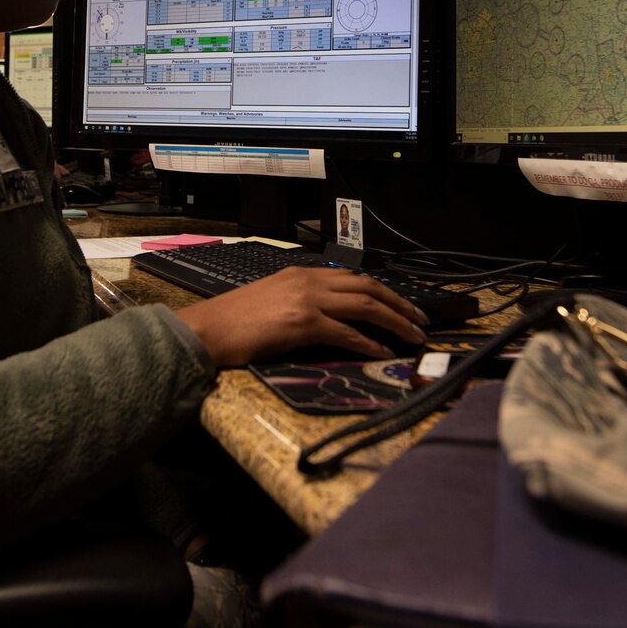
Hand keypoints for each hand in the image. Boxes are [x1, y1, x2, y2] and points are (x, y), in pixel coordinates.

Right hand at [176, 267, 429, 367]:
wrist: (206, 330)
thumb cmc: (233, 323)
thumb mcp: (273, 301)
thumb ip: (301, 303)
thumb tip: (330, 319)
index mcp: (302, 274)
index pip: (353, 277)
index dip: (383, 292)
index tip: (401, 306)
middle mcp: (308, 280)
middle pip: (368, 286)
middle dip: (399, 303)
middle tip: (421, 321)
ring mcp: (307, 299)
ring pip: (365, 305)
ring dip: (395, 321)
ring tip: (413, 337)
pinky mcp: (303, 322)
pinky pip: (347, 333)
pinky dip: (369, 344)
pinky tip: (382, 354)